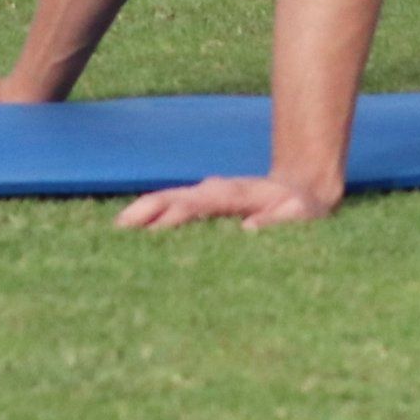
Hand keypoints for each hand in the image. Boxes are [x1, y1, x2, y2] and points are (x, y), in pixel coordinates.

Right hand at [118, 173, 340, 232]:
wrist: (304, 187)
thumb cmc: (302, 207)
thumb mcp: (300, 214)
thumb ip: (277, 220)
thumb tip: (248, 229)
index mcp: (235, 194)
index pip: (200, 203)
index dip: (177, 215)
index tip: (154, 230)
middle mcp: (215, 191)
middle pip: (175, 197)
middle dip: (148, 210)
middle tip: (119, 228)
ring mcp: (206, 195)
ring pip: (169, 200)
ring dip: (143, 212)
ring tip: (115, 231)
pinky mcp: (203, 204)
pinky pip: (172, 208)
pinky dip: (151, 216)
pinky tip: (130, 232)